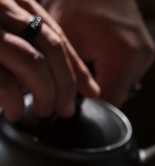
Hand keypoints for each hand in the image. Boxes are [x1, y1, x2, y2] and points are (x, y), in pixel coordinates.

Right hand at [0, 0, 99, 120]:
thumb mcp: (3, 25)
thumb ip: (30, 42)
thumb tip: (74, 80)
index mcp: (16, 1)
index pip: (55, 35)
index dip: (76, 67)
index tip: (91, 91)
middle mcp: (3, 8)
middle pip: (50, 48)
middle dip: (65, 85)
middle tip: (65, 109)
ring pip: (33, 63)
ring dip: (46, 94)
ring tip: (44, 111)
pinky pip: (4, 80)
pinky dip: (15, 100)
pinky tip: (15, 111)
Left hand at [43, 0, 154, 107]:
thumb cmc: (78, 2)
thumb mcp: (65, 40)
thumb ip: (71, 76)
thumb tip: (66, 104)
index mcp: (123, 58)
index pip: (109, 104)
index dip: (89, 105)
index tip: (75, 98)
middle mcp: (141, 58)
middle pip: (116, 96)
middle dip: (97, 89)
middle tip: (82, 67)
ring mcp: (147, 55)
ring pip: (122, 86)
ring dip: (106, 79)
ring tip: (93, 55)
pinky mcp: (148, 52)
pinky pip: (128, 74)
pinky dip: (114, 69)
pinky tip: (103, 52)